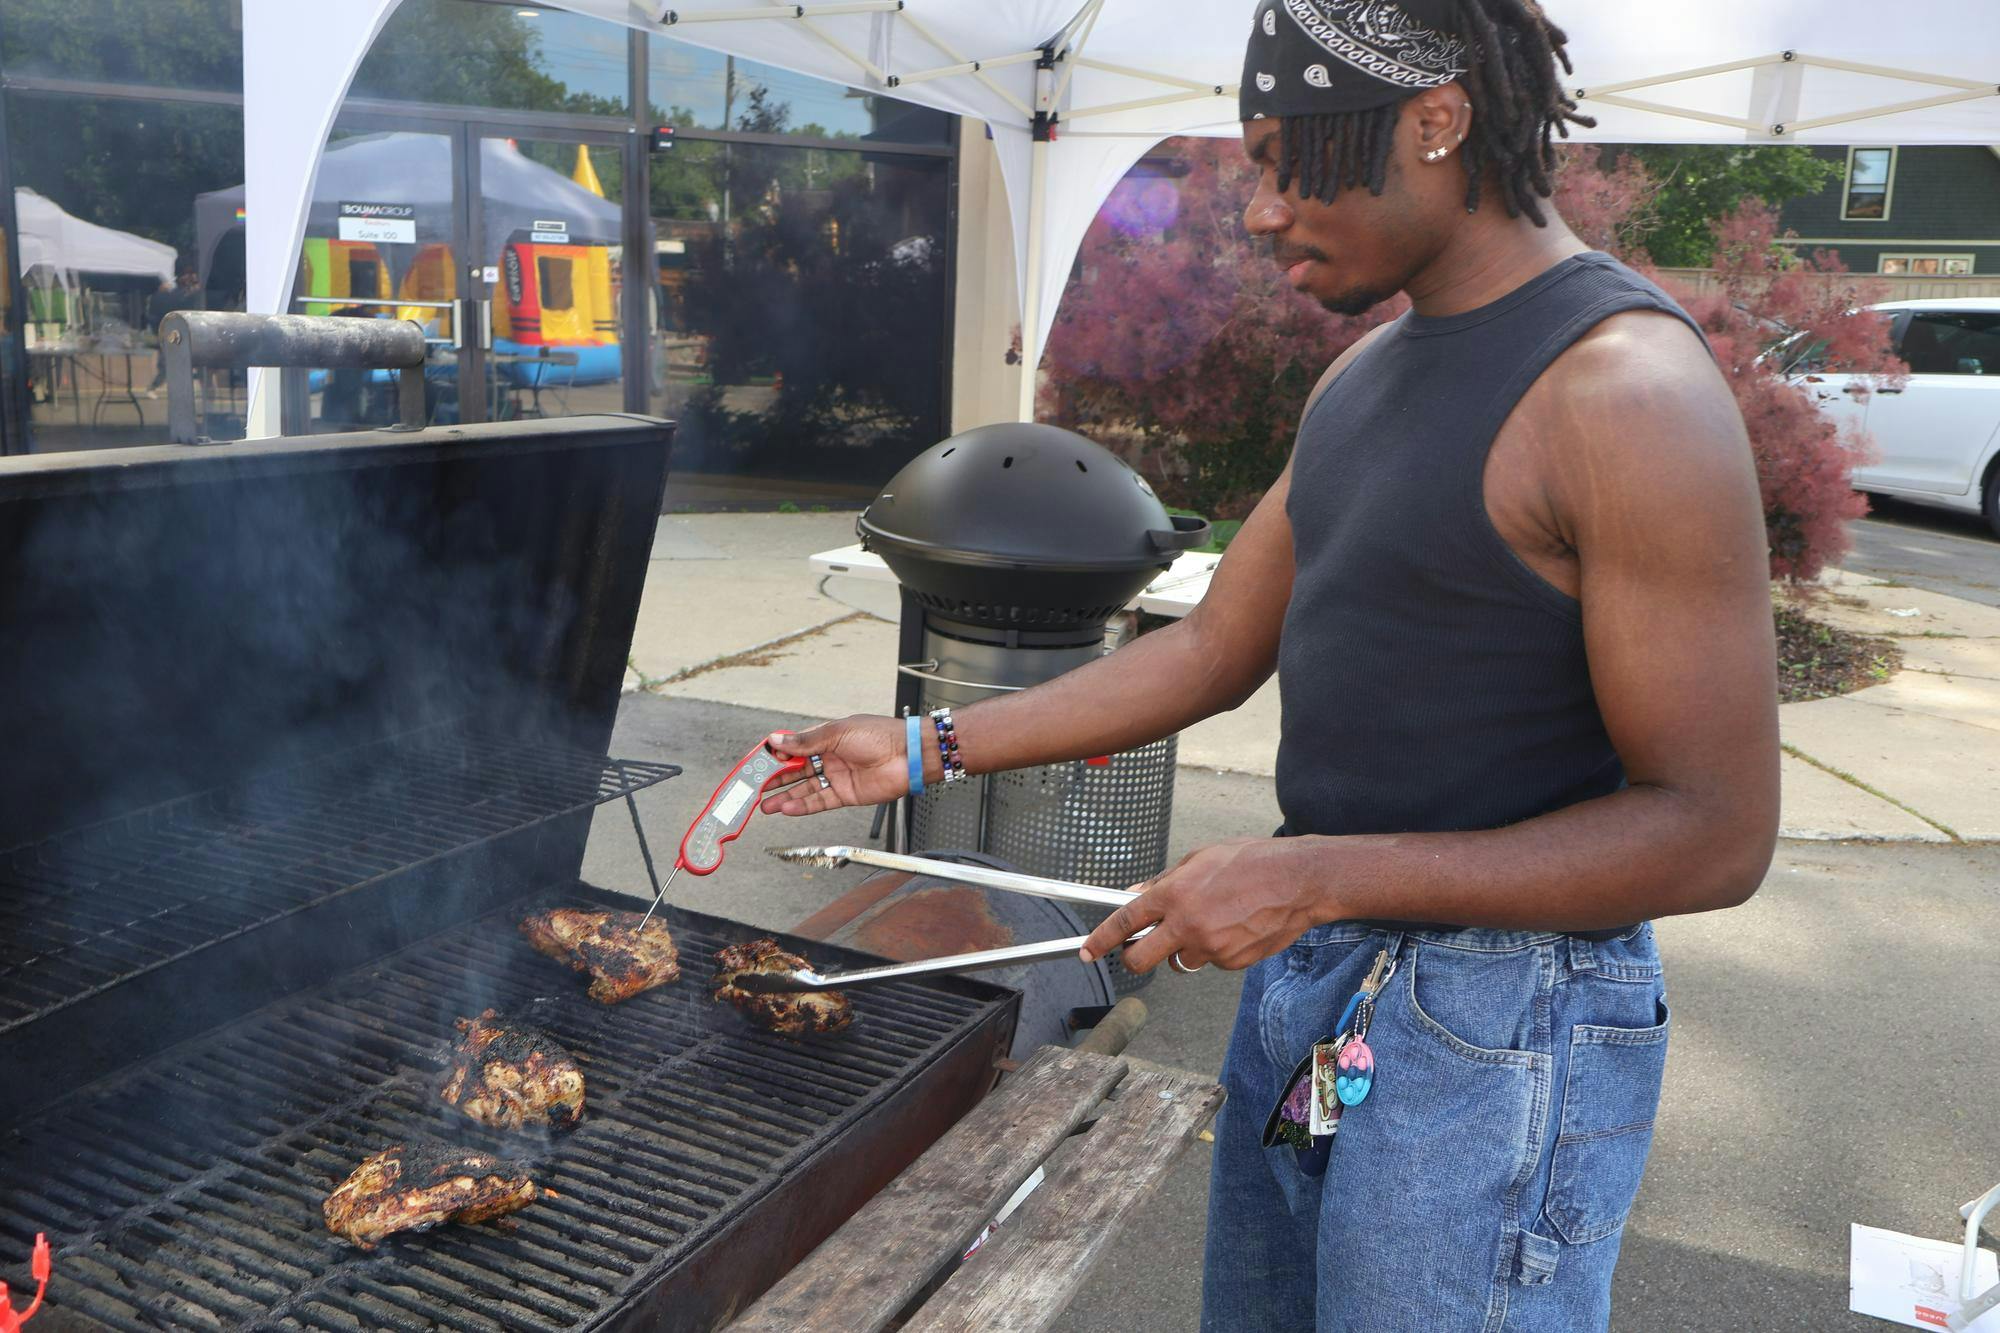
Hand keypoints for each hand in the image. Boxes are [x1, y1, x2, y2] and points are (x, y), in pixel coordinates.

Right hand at [759, 717, 916, 816]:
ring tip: (765, 806)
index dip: (776, 756)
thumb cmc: (880, 736)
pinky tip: (787, 809)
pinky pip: (819, 802)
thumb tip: (775, 740)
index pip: (794, 748)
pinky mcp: (846, 795)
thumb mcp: (837, 733)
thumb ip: (805, 741)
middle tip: (754, 789)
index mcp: (826, 738)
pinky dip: (803, 806)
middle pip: (796, 771)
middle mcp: (829, 758)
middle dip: (775, 780)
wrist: (908, 756)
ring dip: (784, 797)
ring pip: (804, 790)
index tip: (757, 763)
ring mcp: (837, 777)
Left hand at [1080, 838, 1323, 973]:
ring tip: (1210, 922)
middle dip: (1133, 957)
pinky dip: (1215, 950)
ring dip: (1183, 949)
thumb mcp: (1199, 859)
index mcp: (1174, 894)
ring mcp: (1211, 947)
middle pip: (1140, 959)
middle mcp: (1188, 924)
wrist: (1299, 881)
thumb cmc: (1250, 862)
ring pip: (1179, 962)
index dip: (1100, 939)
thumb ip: (1163, 882)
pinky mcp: (1232, 962)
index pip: (1124, 922)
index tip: (1087, 951)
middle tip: (1140, 948)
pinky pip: (1211, 962)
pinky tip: (1234, 927)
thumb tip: (1134, 895)